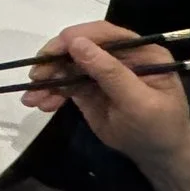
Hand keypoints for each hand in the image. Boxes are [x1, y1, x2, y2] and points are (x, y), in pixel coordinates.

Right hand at [23, 22, 189, 166]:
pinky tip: (40, 104)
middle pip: (80, 47)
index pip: (105, 34)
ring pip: (67, 66)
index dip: (77, 37)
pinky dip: (50, 93)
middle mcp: (119, 56)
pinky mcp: (88, 88)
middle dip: (54, 61)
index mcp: (140, 51)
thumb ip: (109, 73)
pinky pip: (64, 84)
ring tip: (31, 98)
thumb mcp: (138, 102)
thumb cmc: (158, 128)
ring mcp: (101, 72)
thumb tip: (76, 44)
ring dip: (47, 80)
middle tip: (35, 77)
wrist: (158, 156)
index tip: (53, 51)